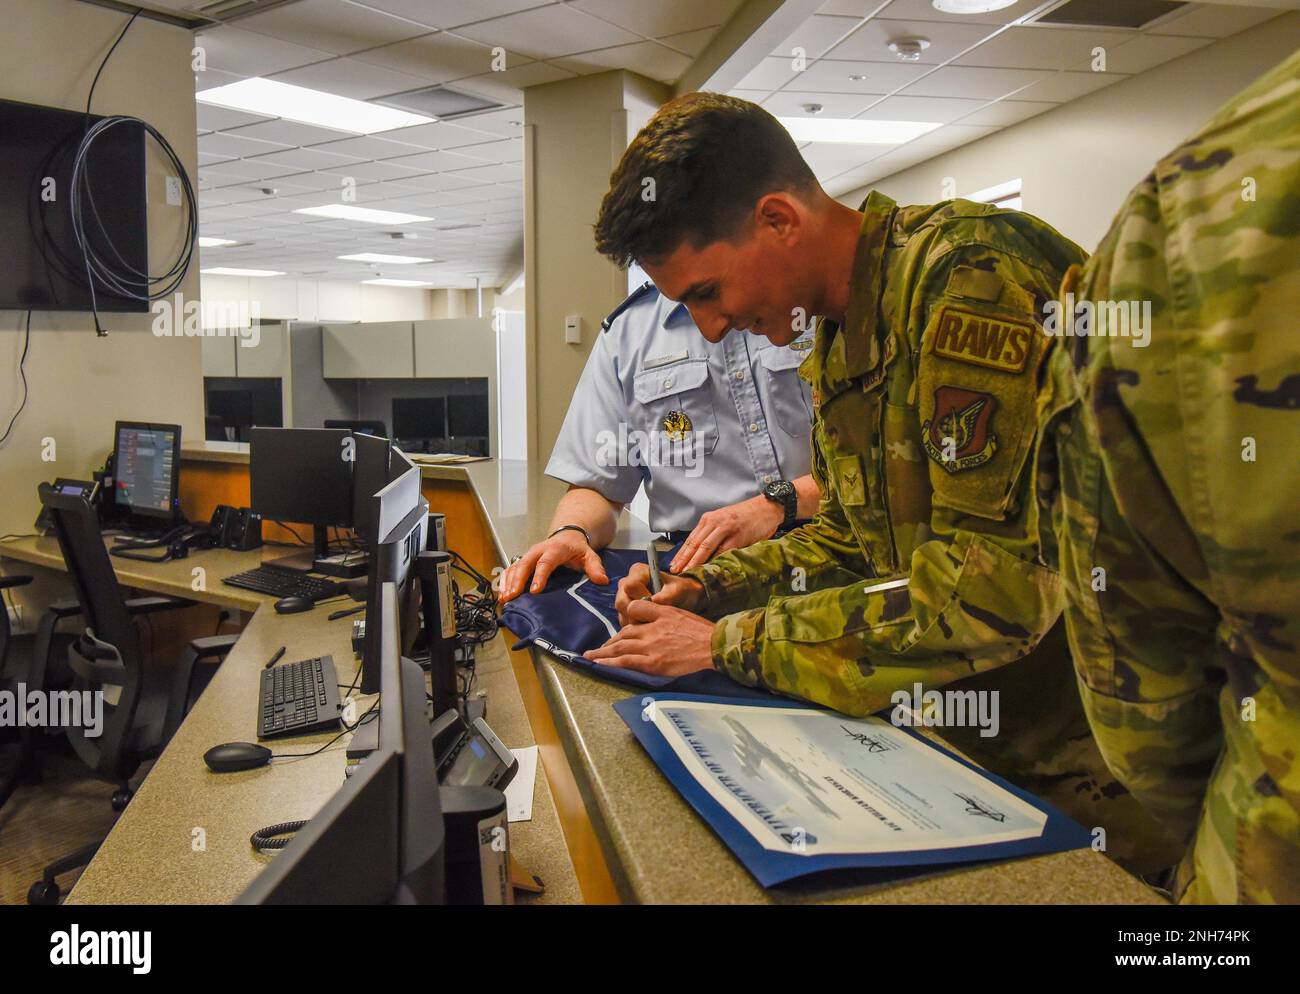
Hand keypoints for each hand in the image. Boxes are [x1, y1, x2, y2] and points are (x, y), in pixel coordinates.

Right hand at [498, 529, 606, 603]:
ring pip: (515, 566)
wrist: (567, 535)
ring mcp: (529, 555)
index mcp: (555, 549)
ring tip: (504, 598)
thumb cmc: (578, 549)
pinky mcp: (523, 560)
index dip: (539, 576)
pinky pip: (511, 569)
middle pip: (524, 564)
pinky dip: (505, 581)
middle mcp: (538, 550)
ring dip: (508, 582)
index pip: (545, 563)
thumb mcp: (590, 555)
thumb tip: (602, 580)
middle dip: (517, 580)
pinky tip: (501, 594)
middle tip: (512, 596)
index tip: (534, 591)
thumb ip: (595, 567)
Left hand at [583, 600, 714, 676]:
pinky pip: (626, 662)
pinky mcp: (653, 663)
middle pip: (624, 634)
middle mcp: (650, 630)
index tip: (621, 630)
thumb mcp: (679, 611)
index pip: (635, 611)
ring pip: (620, 648)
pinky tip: (601, 664)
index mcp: (658, 614)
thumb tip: (643, 614)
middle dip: (609, 642)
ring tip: (591, 656)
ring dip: (603, 653)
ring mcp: (650, 647)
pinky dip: (611, 663)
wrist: (712, 645)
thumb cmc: (699, 630)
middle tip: (597, 649)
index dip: (626, 619)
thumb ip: (660, 612)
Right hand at [615, 563, 703, 624]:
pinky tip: (649, 624)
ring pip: (622, 614)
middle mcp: (626, 583)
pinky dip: (636, 627)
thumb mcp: (679, 590)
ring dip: (637, 621)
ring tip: (654, 621)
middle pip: (622, 601)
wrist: (682, 600)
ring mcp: (623, 597)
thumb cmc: (681, 591)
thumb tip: (655, 601)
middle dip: (638, 613)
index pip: (631, 586)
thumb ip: (668, 594)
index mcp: (638, 572)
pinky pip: (624, 622)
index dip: (642, 598)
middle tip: (655, 617)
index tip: (656, 604)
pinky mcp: (623, 611)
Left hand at [669, 494, 782, 571]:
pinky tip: (708, 569)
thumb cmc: (745, 517)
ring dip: (695, 561)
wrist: (766, 507)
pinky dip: (715, 561)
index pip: (691, 539)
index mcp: (709, 519)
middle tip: (675, 571)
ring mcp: (726, 528)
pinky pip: (723, 550)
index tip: (674, 565)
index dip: (681, 553)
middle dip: (684, 559)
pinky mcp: (738, 536)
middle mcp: (715, 522)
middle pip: (695, 544)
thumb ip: (712, 534)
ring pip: (706, 547)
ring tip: (687, 572)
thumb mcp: (724, 521)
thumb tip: (699, 554)